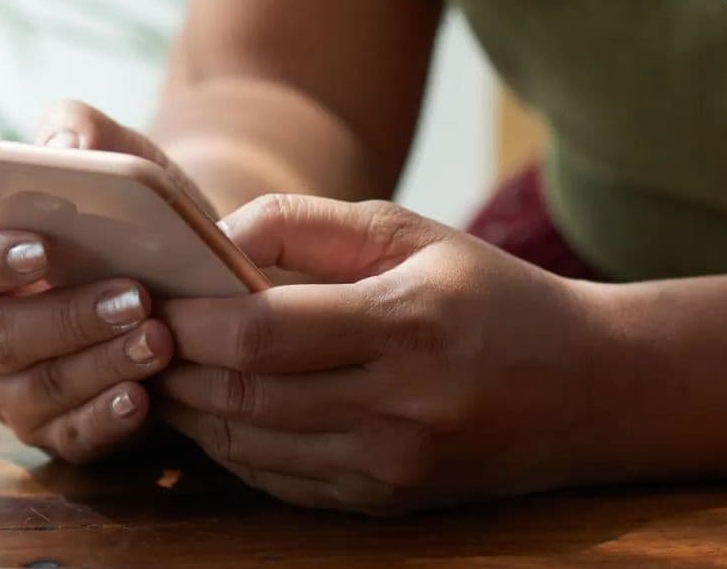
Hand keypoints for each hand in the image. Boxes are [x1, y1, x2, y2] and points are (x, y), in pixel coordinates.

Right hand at [0, 100, 201, 461]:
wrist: (189, 273)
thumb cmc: (135, 215)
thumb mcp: (118, 159)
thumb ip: (79, 133)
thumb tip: (63, 150)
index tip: (41, 247)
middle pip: (2, 335)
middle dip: (68, 317)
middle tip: (135, 297)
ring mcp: (15, 391)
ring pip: (40, 388)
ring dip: (100, 364)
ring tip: (159, 339)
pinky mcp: (60, 432)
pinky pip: (74, 436)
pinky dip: (106, 419)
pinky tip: (142, 398)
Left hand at [156, 194, 614, 512]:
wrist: (591, 389)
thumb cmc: (491, 295)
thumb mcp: (410, 233)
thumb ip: (306, 224)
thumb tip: (214, 238)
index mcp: (405, 325)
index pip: (261, 333)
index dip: (190, 319)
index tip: (152, 294)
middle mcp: (399, 407)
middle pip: (244, 394)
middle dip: (174, 366)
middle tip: (135, 333)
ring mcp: (393, 466)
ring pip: (252, 445)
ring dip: (191, 410)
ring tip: (159, 370)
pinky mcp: (387, 502)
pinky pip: (281, 481)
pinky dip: (233, 446)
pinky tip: (214, 410)